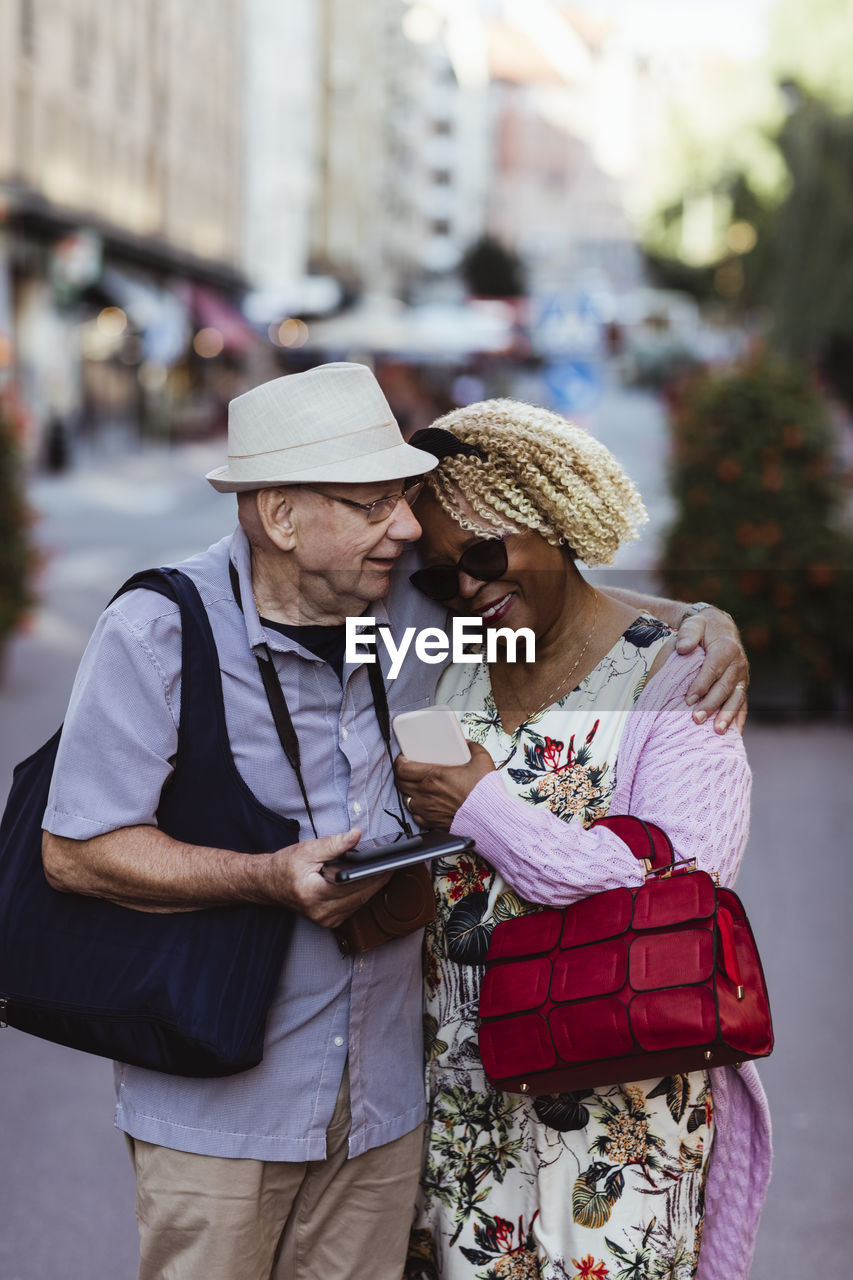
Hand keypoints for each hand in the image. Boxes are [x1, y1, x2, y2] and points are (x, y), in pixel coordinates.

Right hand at [264, 829, 390, 928]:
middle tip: (394, 863)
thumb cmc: (284, 866)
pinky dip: (362, 894)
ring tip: (384, 869)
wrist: (268, 884)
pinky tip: (369, 881)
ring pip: (360, 903)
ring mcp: (326, 920)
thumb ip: (333, 844)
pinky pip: (353, 908)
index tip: (390, 864)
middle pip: (360, 896)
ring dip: (373, 887)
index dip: (374, 874)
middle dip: (378, 880)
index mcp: (314, 894)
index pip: (353, 885)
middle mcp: (321, 912)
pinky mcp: (330, 921)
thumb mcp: (307, 849)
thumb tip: (355, 836)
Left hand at [394, 741, 495, 828]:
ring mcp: (427, 810)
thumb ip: (472, 747)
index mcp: (433, 776)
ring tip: (416, 786)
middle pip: (401, 783)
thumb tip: (466, 743)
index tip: (403, 759)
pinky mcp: (432, 822)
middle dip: (402, 775)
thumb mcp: (481, 760)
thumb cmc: (484, 792)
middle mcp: (426, 793)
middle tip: (409, 770)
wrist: (490, 817)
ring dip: (408, 791)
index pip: (402, 768)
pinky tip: (424, 803)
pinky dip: (416, 808)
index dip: (399, 762)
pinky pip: (415, 815)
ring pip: (406, 799)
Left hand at [676, 609, 748, 734]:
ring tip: (717, 731)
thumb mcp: (694, 624)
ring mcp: (742, 677)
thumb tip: (683, 649)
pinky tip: (734, 735)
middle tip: (696, 720)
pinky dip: (739, 719)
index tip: (688, 699)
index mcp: (727, 648)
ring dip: (727, 716)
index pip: (713, 669)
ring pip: (736, 698)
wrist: (720, 627)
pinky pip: (742, 704)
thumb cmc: (702, 627)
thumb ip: (688, 634)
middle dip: (711, 705)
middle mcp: (738, 663)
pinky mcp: (742, 686)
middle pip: (725, 687)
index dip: (701, 685)